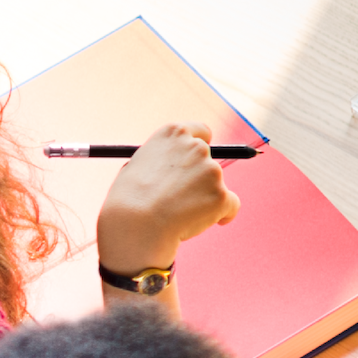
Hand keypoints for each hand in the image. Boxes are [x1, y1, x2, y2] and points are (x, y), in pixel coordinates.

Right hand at [95, 123, 239, 271]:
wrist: (135, 226)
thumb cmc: (127, 200)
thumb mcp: (135, 166)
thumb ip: (159, 160)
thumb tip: (173, 165)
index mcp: (174, 134)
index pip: (201, 131)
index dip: (202, 145)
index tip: (199, 159)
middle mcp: (196, 147)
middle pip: (209, 160)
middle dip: (199, 177)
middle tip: (182, 197)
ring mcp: (212, 170)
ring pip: (215, 186)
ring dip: (204, 198)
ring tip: (176, 214)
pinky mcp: (222, 195)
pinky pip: (230, 205)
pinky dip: (221, 214)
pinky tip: (197, 223)